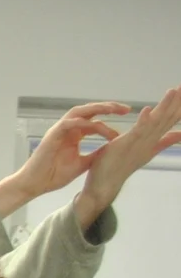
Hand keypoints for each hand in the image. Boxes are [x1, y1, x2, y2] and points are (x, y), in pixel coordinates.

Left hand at [73, 86, 180, 229]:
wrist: (104, 186)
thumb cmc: (122, 166)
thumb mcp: (146, 150)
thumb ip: (164, 141)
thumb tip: (180, 134)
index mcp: (153, 140)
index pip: (170, 119)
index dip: (179, 106)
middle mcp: (149, 141)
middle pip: (166, 118)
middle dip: (177, 102)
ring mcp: (139, 144)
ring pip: (155, 122)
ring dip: (164, 106)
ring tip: (173, 91)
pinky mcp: (125, 146)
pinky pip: (136, 132)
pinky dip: (142, 120)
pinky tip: (147, 109)